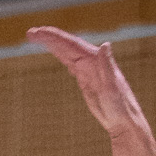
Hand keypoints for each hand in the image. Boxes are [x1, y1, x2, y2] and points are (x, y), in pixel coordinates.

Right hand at [27, 27, 141, 136]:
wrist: (125, 123)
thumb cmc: (120, 109)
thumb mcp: (113, 90)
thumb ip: (107, 67)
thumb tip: (105, 45)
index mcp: (96, 61)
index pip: (71, 45)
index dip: (55, 37)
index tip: (39, 33)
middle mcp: (92, 61)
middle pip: (67, 45)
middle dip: (49, 38)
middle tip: (30, 33)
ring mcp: (89, 69)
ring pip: (68, 52)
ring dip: (53, 44)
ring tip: (35, 38)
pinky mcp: (87, 79)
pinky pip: (71, 63)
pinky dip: (61, 55)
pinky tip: (55, 53)